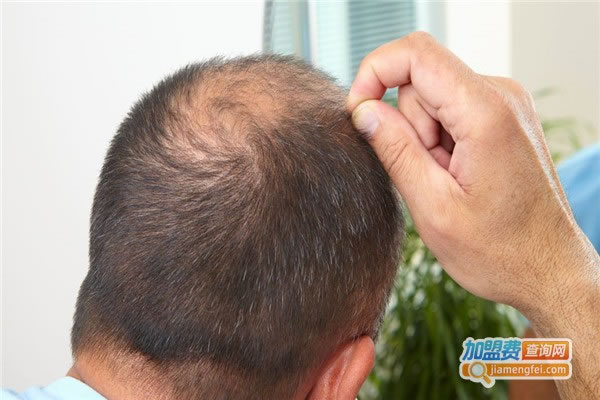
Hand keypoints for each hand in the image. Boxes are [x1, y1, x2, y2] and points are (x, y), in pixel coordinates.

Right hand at [348, 32, 599, 398]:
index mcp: (486, 114)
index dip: (374, 73)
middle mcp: (502, 96)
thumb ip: (394, 151)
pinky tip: (456, 175)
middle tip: (427, 174)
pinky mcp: (501, 116)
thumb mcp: (433, 207)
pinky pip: (449, 110)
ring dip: (424, 138)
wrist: (547, 268)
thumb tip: (362, 110)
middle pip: (421, 79)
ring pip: (432, 97)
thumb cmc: (498, 251)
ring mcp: (505, 104)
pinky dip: (439, 140)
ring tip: (446, 181)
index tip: (358, 113)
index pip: (416, 54)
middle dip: (406, 124)